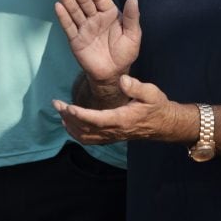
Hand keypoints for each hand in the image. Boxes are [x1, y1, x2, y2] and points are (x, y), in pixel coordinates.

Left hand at [52, 74, 175, 143]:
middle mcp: (114, 131)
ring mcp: (111, 136)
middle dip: (69, 117)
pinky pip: (89, 140)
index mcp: (122, 119)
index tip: (68, 107)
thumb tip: (122, 80)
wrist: (163, 124)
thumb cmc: (156, 106)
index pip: (97, 119)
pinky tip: (68, 124)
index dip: (81, 115)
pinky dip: (76, 134)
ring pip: (85, 136)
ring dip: (70, 126)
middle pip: (86, 128)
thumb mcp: (151, 93)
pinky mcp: (110, 137)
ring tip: (60, 112)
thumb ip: (137, 87)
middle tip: (57, 104)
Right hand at [55, 0, 139, 88]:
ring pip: (75, 11)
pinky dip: (63, 17)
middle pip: (85, 2)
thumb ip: (132, 17)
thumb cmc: (125, 53)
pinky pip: (69, 26)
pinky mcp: (76, 39)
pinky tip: (58, 6)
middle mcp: (95, 18)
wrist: (113, 74)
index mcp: (109, 14)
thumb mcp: (133, 35)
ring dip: (68, 0)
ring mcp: (84, 28)